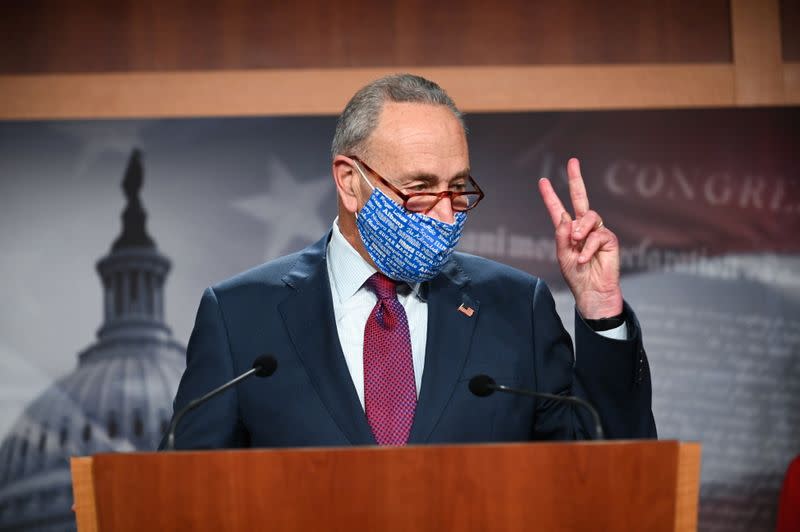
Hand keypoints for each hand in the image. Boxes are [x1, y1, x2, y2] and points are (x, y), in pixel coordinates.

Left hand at [538, 158, 622, 318]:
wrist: (592, 291)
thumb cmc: (576, 275)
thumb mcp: (562, 255)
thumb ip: (562, 236)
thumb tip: (566, 217)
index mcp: (568, 231)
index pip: (558, 209)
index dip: (550, 196)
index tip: (542, 181)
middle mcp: (582, 227)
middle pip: (580, 198)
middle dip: (576, 179)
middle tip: (573, 162)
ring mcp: (596, 231)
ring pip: (589, 216)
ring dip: (581, 228)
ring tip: (576, 242)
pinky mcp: (609, 239)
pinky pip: (597, 234)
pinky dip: (588, 247)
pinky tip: (585, 259)